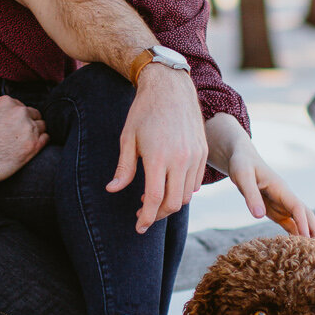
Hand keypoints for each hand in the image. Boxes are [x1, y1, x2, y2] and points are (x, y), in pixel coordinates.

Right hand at [0, 95, 47, 183]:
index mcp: (6, 102)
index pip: (22, 107)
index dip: (20, 118)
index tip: (16, 126)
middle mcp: (20, 112)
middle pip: (35, 115)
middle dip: (30, 124)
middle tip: (22, 135)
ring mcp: (28, 128)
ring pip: (42, 126)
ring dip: (37, 134)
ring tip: (26, 143)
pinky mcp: (33, 145)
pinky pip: (46, 139)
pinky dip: (41, 142)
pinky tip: (33, 148)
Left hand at [109, 64, 207, 231]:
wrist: (171, 87)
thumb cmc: (143, 111)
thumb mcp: (127, 138)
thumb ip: (123, 168)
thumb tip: (112, 190)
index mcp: (158, 157)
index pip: (154, 199)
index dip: (146, 218)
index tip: (139, 227)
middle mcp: (180, 159)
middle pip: (173, 202)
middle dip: (157, 214)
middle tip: (143, 215)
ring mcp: (195, 155)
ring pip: (187, 195)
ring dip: (171, 203)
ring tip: (153, 199)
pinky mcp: (203, 151)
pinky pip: (196, 181)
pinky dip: (184, 190)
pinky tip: (169, 186)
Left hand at [222, 131, 314, 238]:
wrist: (242, 159)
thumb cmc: (242, 165)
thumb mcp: (243, 177)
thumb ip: (251, 196)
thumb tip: (259, 217)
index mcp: (281, 188)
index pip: (297, 207)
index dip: (303, 222)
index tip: (306, 238)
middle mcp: (286, 197)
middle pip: (306, 215)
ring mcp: (283, 204)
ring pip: (301, 221)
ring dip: (308, 236)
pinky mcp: (277, 210)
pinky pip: (290, 224)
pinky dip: (296, 236)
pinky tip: (299, 250)